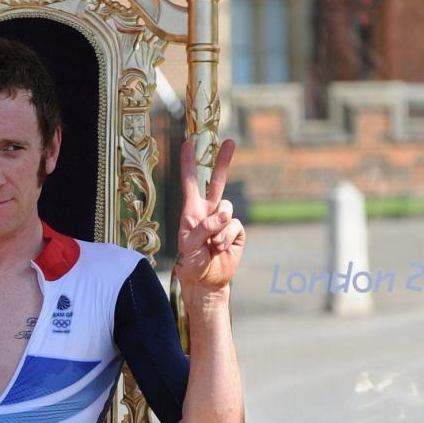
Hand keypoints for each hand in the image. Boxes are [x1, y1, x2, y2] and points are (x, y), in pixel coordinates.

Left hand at [175, 139, 244, 298]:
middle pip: (217, 182)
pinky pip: (235, 225)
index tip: (187, 144)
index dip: (188, 164)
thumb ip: (203, 228)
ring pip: (227, 208)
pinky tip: (220, 248)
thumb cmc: (191, 262)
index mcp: (191, 211)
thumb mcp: (188, 245)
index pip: (190, 184)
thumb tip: (223, 215)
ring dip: (219, 228)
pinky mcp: (236, 231)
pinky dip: (227, 237)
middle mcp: (208, 212)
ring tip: (211, 245)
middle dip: (223, 161)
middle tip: (230, 141)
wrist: (207, 281)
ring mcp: (223, 221)